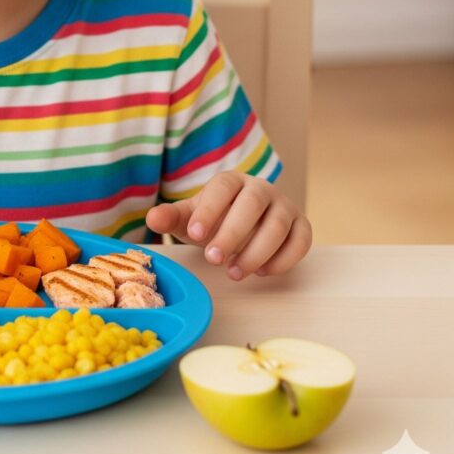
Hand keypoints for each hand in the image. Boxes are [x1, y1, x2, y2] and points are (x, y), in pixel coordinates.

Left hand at [145, 172, 311, 280]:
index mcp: (231, 181)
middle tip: (213, 259)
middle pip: (252, 205)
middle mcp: (261, 189)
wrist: (241, 226)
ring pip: (278, 226)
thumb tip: (153, 218)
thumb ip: (172, 218)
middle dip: (233, 233)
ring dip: (256, 252)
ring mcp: (284, 207)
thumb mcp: (189, 219)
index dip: (210, 210)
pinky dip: (284, 259)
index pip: (223, 188)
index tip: (193, 235)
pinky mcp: (301, 227)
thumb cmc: (213, 221)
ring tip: (233, 273)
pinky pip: (301, 241)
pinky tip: (262, 272)